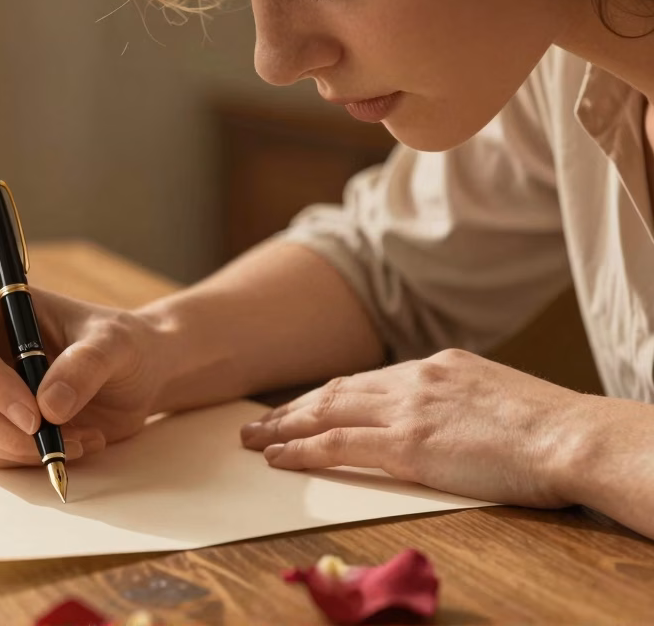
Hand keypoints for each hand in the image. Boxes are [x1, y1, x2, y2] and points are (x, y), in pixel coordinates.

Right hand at [0, 276, 163, 467]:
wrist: (134, 374)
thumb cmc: (120, 343)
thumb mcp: (115, 343)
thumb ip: (86, 365)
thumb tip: (48, 406)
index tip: (35, 415)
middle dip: (3, 428)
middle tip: (57, 440)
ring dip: (23, 448)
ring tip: (81, 437)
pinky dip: (30, 459)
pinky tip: (73, 443)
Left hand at [240, 348, 591, 507]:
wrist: (570, 435)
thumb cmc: (547, 427)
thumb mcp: (495, 397)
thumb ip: (456, 401)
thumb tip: (440, 420)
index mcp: (437, 367)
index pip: (366, 381)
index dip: (327, 395)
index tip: (304, 406)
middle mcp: (414, 379)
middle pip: (336, 391)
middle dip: (293, 408)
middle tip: (260, 421)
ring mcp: (407, 409)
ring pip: (326, 412)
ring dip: (284, 426)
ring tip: (254, 438)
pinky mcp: (407, 444)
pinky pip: (338, 444)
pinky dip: (302, 450)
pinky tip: (279, 456)